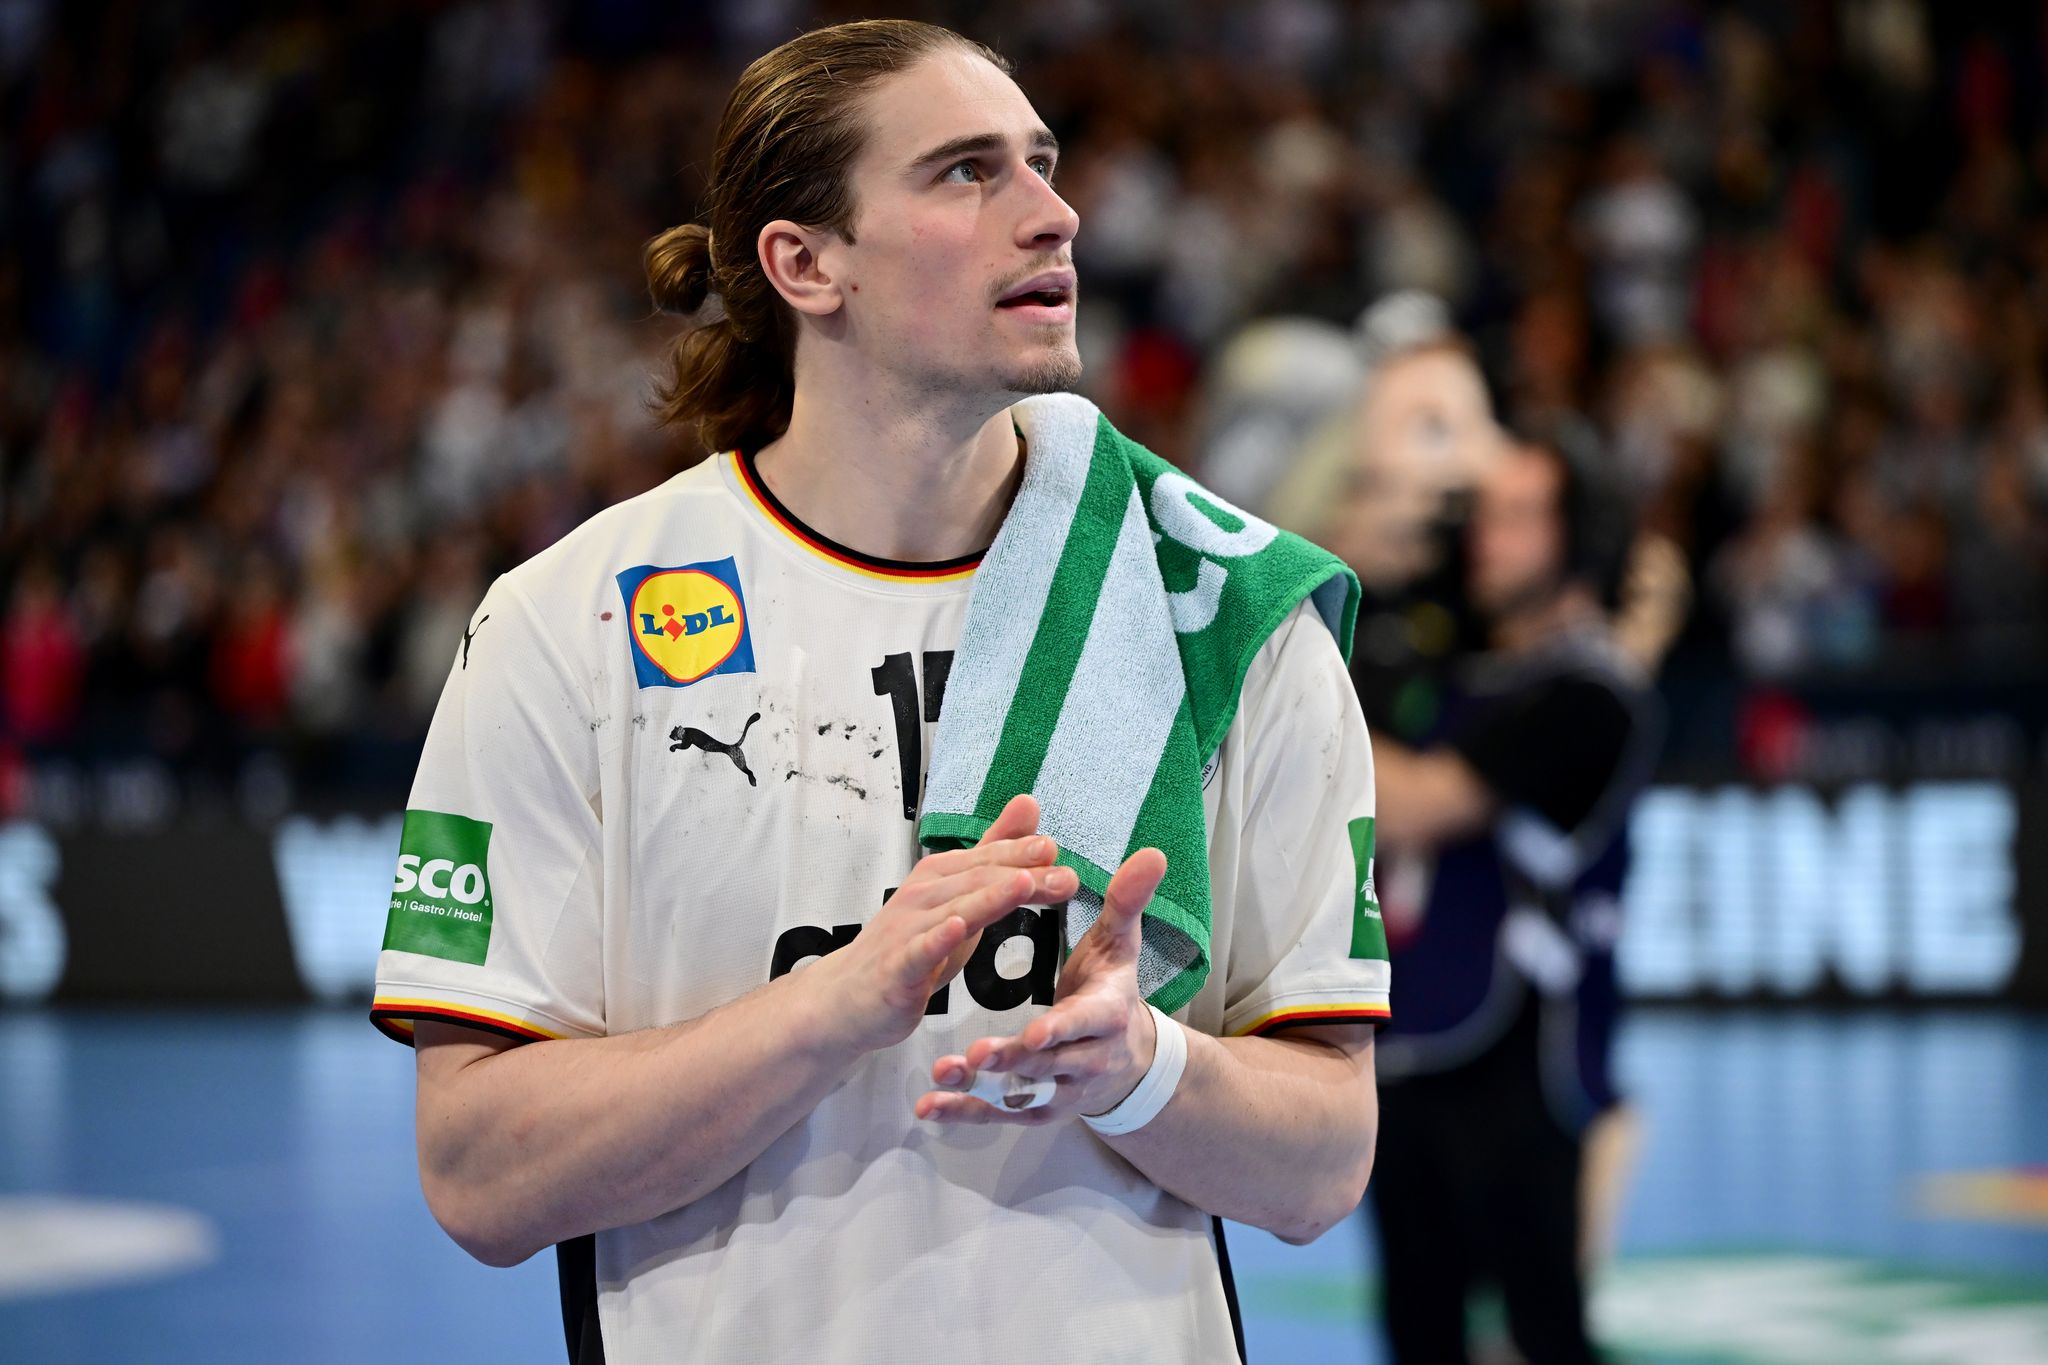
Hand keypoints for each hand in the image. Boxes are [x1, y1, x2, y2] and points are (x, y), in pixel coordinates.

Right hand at [811, 794, 1078, 1056]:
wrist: (847, 996)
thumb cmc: (911, 943)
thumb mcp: (960, 896)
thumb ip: (995, 853)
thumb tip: (1029, 804)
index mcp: (941, 876)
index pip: (988, 860)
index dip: (1022, 855)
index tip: (1056, 851)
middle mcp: (923, 896)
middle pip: (979, 882)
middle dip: (1023, 875)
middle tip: (1064, 875)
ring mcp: (908, 931)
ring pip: (955, 910)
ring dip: (991, 897)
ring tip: (1024, 884)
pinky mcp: (898, 968)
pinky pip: (920, 951)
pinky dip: (938, 939)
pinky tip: (957, 928)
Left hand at [916, 846, 1168, 1126]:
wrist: (1130, 1059)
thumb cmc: (1112, 989)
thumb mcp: (1121, 944)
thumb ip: (1127, 901)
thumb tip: (1152, 853)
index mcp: (1106, 1015)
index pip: (1086, 1023)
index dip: (1062, 1029)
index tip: (1036, 1032)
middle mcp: (1086, 1060)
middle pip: (1050, 1064)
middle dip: (1015, 1061)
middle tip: (978, 1053)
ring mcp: (1060, 1090)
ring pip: (1020, 1093)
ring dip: (980, 1088)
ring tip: (943, 1072)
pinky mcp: (1036, 1110)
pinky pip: (997, 1113)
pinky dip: (963, 1112)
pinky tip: (929, 1105)